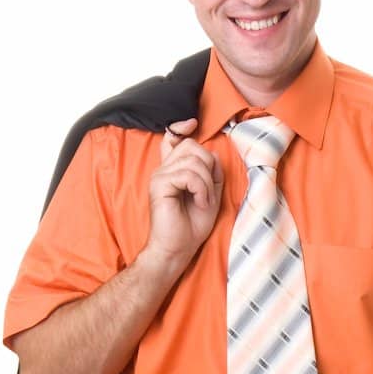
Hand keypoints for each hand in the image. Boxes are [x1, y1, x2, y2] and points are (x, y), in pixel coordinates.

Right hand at [145, 116, 223, 268]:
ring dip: (207, 183)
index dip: (181, 127)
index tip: (192, 124)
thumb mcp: (210, 195)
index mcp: (173, 170)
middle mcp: (163, 169)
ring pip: (193, 160)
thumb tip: (213, 154)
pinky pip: (188, 175)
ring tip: (204, 201)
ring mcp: (159, 175)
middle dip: (209, 167)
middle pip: (192, 147)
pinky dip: (201, 189)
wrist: (178, 249)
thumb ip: (212, 173)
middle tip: (208, 192)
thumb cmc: (192, 226)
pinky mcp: (159, 184)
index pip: (172, 138)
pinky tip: (200, 203)